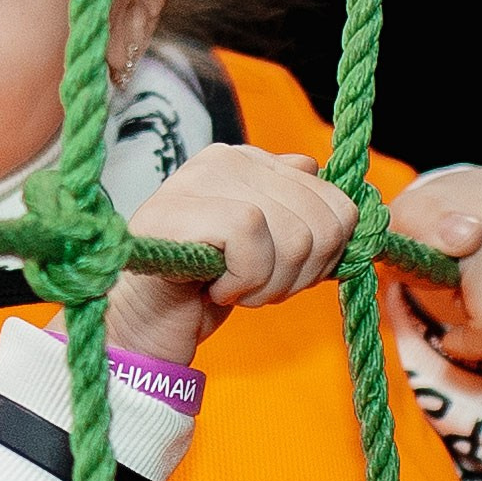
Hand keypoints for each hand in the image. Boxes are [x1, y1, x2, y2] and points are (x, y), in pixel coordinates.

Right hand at [105, 147, 359, 365]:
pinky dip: (244, 282)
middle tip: (257, 288)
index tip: (285, 275)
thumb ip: (297, 213)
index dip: (327, 256)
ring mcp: (204, 179)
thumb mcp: (267, 248)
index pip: (338, 204)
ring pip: (295, 237)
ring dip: (270, 285)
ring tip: (235, 288)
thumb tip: (334, 190)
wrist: (143, 322)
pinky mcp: (186, 208)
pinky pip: (254, 245)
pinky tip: (216, 288)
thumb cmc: (205, 286)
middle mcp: (230, 159)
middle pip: (322, 225)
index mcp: (254, 161)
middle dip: (298, 275)